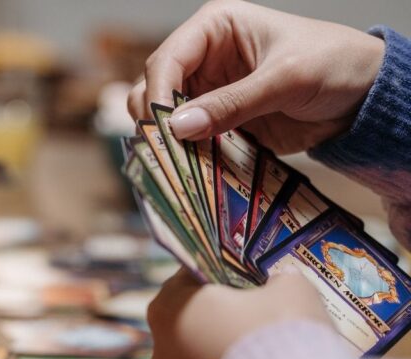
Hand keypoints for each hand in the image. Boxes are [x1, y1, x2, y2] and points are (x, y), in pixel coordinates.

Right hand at [129, 0, 384, 153]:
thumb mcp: (285, 79)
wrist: (365, 96)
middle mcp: (203, 58)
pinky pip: (188, 139)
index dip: (159, 93)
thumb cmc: (334, 64)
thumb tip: (178, 128)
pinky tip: (192, 168)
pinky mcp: (217, 121)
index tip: (163, 128)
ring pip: (165, 117)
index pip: (167, 59)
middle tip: (166, 151)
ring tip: (179, 161)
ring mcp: (208, 91)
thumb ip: (232, 103)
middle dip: (156, 119)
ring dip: (167, 140)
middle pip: (154, 88)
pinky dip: (186, 154)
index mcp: (214, 28)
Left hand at [146, 268, 331, 358]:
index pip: (190, 276)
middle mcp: (159, 346)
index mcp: (169, 305)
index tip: (247, 277)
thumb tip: (281, 282)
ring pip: (198, 358)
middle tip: (260, 314)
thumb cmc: (280, 333)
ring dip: (225, 352)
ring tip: (264, 352)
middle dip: (223, 315)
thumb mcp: (290, 288)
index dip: (222, 273)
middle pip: (192, 319)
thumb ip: (279, 279)